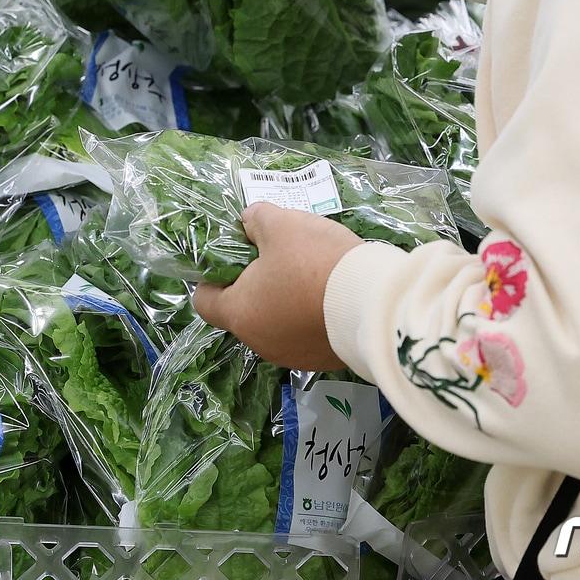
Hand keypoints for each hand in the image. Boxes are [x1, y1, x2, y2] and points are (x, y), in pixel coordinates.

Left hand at [193, 203, 362, 370]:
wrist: (375, 303)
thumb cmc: (316, 263)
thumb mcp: (281, 225)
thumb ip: (256, 220)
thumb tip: (250, 222)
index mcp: (239, 313)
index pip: (204, 301)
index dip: (212, 276)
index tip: (234, 257)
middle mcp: (259, 342)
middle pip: (244, 310)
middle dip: (256, 284)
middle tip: (279, 257)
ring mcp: (292, 355)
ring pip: (276, 322)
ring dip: (285, 301)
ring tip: (310, 273)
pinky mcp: (322, 359)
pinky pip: (305, 333)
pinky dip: (310, 316)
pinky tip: (330, 294)